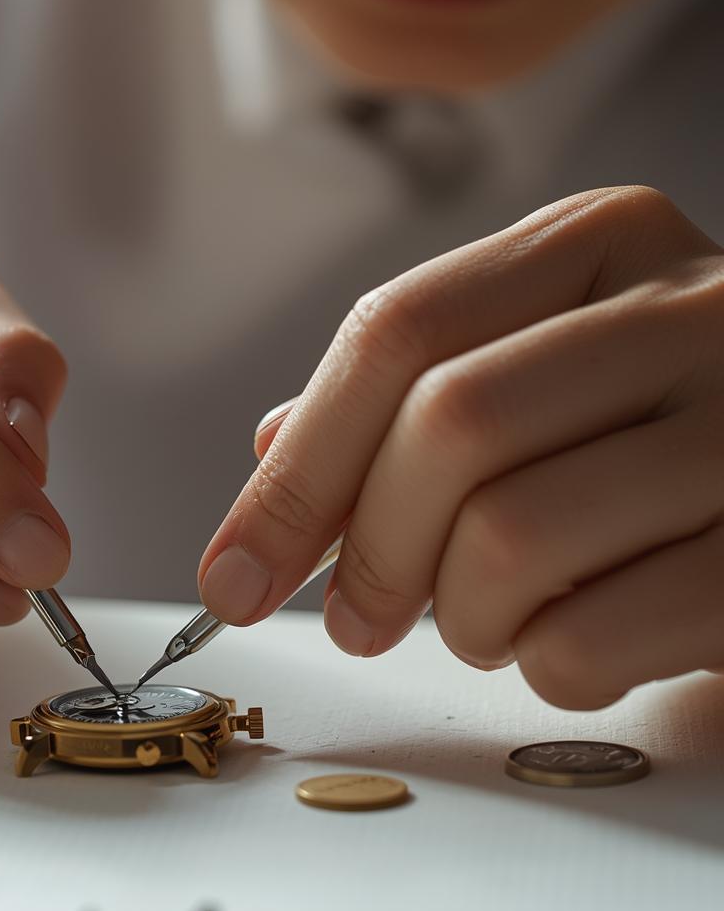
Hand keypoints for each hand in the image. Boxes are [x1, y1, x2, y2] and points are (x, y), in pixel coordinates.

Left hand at [199, 186, 723, 708]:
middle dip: (369, 550)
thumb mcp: (534, 372)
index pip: (396, 333)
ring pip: (510, 536)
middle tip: (354, 617)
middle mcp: (687, 308)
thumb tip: (272, 453)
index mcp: (596, 245)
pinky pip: (591, 637)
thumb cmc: (647, 437)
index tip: (233, 571)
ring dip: (462, 614)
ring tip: (486, 617)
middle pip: (448, 425)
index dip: (293, 472)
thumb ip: (402, 399)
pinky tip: (570, 639)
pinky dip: (545, 665)